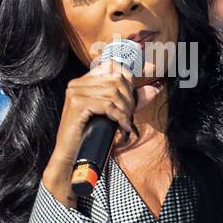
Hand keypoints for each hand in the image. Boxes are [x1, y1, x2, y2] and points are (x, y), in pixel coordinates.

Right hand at [43, 56, 148, 199]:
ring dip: (125, 110)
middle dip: (129, 99)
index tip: (134, 98)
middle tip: (129, 116)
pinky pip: (108, 105)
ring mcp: (75, 92)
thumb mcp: (111, 114)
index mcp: (83, 82)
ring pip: (113, 93)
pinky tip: (121, 127)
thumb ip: (130, 100)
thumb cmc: (89, 136)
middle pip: (116, 80)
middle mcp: (77, 84)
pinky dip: (119, 117)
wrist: (71, 156)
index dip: (128, 79)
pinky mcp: (77, 104)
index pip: (112, 66)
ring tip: (125, 123)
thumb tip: (152, 90)